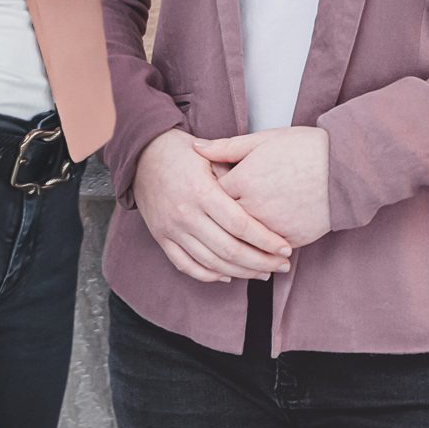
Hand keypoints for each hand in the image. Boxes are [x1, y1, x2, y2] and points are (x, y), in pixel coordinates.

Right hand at [133, 129, 294, 282]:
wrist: (142, 154)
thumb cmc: (183, 151)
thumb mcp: (211, 154)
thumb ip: (235, 173)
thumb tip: (267, 195)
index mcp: (201, 192)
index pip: (240, 225)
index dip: (266, 240)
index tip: (286, 246)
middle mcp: (185, 214)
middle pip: (228, 249)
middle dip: (260, 261)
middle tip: (283, 265)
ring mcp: (171, 229)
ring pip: (210, 263)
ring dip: (241, 272)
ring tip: (263, 273)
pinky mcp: (161, 238)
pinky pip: (186, 265)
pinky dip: (208, 275)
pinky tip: (228, 276)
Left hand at [193, 128, 331, 249]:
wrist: (346, 167)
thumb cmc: (305, 148)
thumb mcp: (264, 140)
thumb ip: (227, 147)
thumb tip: (195, 148)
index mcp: (244, 179)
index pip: (211, 195)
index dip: (208, 194)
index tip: (207, 192)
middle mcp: (254, 206)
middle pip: (223, 223)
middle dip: (217, 222)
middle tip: (212, 221)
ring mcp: (272, 226)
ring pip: (242, 242)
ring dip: (235, 242)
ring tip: (230, 239)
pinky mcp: (290, 240)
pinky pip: (266, 251)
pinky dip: (259, 251)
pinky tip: (255, 249)